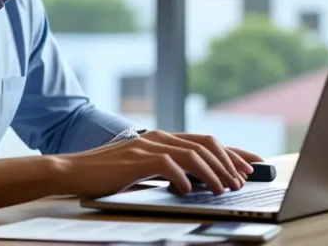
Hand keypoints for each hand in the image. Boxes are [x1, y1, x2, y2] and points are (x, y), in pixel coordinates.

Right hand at [56, 130, 262, 198]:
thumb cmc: (107, 174)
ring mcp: (148, 146)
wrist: (73, 171)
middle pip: (205, 144)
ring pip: (193, 154)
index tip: (254, 164)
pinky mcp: (137, 159)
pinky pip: (169, 165)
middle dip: (230, 162)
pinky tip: (189, 191)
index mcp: (162, 138)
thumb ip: (167, 169)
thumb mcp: (142, 169)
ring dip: (213, 173)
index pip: (205, 140)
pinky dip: (184, 179)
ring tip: (224, 189)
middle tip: (243, 181)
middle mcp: (158, 137)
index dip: (233, 152)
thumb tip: (196, 182)